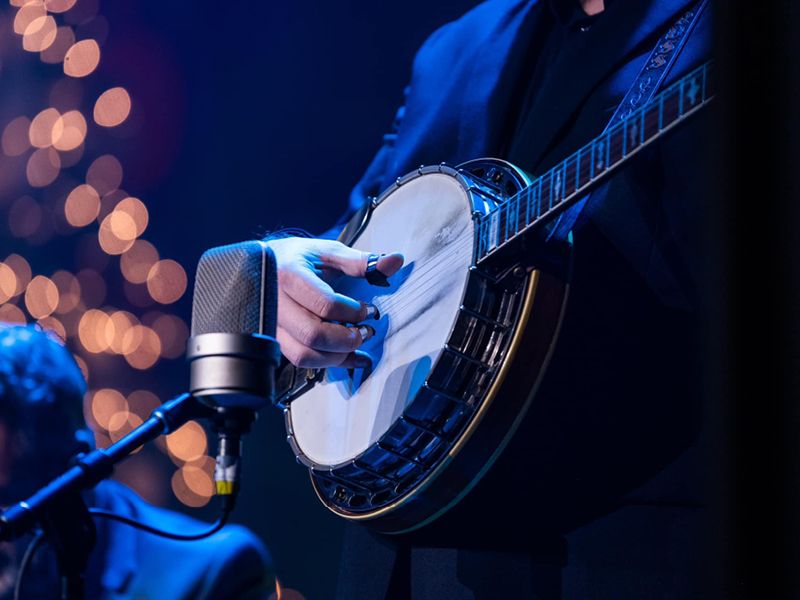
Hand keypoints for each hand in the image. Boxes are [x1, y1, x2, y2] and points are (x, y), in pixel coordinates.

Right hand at [265, 237, 402, 367]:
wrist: (263, 265)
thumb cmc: (297, 257)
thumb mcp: (328, 252)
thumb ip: (361, 261)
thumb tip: (395, 261)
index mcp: (289, 275)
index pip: (325, 304)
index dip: (353, 312)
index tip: (368, 310)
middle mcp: (275, 302)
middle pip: (313, 334)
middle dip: (347, 339)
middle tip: (366, 331)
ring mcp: (273, 324)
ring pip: (304, 354)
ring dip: (338, 356)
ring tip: (358, 344)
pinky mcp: (275, 339)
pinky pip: (301, 360)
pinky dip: (329, 363)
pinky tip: (349, 357)